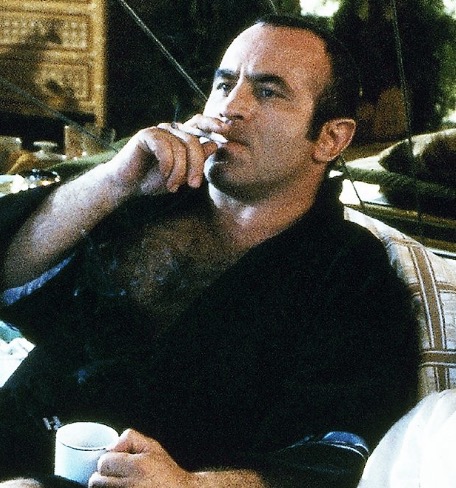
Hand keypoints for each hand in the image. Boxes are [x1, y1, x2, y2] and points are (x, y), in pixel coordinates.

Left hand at [89, 429, 197, 487]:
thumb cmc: (166, 473)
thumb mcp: (152, 447)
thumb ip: (130, 438)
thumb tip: (111, 446)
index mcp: (138, 466)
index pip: (104, 462)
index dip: (109, 461)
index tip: (116, 464)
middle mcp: (131, 486)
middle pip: (96, 481)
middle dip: (103, 477)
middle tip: (116, 476)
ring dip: (106, 487)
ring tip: (120, 484)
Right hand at [107, 116, 227, 197]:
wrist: (127, 185)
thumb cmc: (153, 180)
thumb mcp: (180, 174)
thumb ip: (196, 160)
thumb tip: (215, 144)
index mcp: (182, 137)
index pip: (201, 124)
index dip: (213, 123)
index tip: (227, 129)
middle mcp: (172, 130)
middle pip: (194, 142)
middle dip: (196, 166)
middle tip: (193, 186)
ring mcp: (159, 130)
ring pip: (180, 147)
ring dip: (179, 172)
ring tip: (172, 186)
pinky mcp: (146, 135)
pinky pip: (165, 148)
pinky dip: (167, 165)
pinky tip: (163, 175)